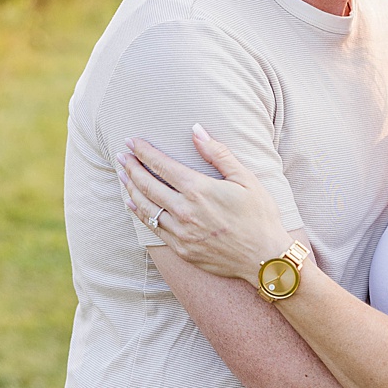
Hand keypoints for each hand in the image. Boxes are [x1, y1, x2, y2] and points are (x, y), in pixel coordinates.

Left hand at [117, 125, 291, 281]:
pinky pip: (153, 227)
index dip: (145, 152)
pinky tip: (132, 202)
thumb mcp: (245, 179)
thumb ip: (218, 153)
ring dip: (131, 188)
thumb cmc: (260, 215)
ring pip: (146, 206)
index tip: (133, 142)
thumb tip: (196, 130)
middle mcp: (185, 211)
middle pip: (148, 184)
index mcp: (199, 190)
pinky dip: (139, 212)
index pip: (162, 165)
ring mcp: (181, 232)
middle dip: (132, 167)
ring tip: (122, 175)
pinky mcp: (181, 249)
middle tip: (122, 155)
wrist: (265, 257)